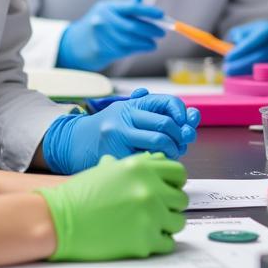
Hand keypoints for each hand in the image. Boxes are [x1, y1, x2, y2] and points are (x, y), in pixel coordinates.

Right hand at [37, 152, 187, 260]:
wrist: (59, 219)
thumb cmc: (80, 194)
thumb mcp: (109, 170)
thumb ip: (138, 166)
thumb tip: (159, 163)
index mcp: (141, 167)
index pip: (178, 173)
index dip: (174, 183)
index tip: (168, 190)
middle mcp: (149, 189)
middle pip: (181, 199)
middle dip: (169, 205)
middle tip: (155, 209)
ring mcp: (150, 216)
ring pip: (178, 222)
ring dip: (166, 224)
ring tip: (147, 224)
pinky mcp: (145, 241)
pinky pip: (168, 242)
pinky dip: (158, 241)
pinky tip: (142, 236)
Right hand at [42, 88, 200, 173]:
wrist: (75, 142)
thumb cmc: (109, 130)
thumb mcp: (129, 114)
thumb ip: (158, 115)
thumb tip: (192, 117)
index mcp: (131, 104)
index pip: (167, 103)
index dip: (182, 115)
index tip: (184, 125)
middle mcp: (125, 116)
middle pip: (166, 124)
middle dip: (179, 138)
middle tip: (179, 146)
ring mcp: (120, 135)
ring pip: (160, 142)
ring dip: (172, 152)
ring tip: (169, 155)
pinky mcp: (117, 154)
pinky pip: (149, 159)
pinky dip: (158, 163)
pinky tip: (155, 164)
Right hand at [57, 0, 165, 70]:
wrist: (79, 43)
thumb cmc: (100, 24)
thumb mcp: (109, 11)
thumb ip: (125, 7)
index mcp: (106, 7)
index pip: (131, 8)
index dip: (148, 11)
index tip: (161, 15)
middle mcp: (103, 20)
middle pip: (132, 26)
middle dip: (150, 30)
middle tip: (162, 32)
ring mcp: (103, 36)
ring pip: (131, 40)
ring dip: (147, 42)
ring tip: (154, 42)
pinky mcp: (104, 50)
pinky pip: (128, 50)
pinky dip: (141, 48)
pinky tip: (147, 47)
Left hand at [224, 20, 267, 75]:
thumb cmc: (252, 37)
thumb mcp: (243, 31)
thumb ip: (237, 36)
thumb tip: (235, 48)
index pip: (256, 40)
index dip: (242, 50)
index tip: (228, 57)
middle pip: (261, 56)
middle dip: (242, 64)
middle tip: (227, 69)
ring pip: (265, 68)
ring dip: (246, 72)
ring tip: (232, 74)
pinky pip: (267, 76)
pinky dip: (253, 78)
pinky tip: (241, 79)